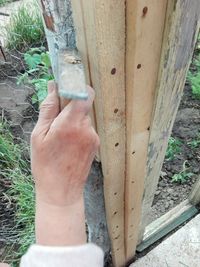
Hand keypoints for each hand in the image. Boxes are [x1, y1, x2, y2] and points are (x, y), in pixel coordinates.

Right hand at [31, 81, 98, 206]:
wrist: (61, 191)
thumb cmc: (45, 165)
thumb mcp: (38, 136)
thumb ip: (48, 109)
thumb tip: (52, 87)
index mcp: (71, 124)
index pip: (85, 93)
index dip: (77, 86)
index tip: (66, 87)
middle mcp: (87, 128)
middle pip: (83, 105)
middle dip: (70, 106)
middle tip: (56, 118)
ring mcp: (94, 137)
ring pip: (84, 118)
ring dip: (73, 120)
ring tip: (60, 137)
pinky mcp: (96, 144)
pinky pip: (87, 129)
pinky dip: (78, 130)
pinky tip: (68, 144)